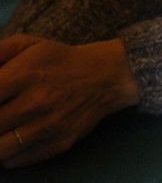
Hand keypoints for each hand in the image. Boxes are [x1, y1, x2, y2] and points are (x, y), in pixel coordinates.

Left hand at [0, 34, 139, 167]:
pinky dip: (9, 153)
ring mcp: (48, 127)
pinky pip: (16, 160)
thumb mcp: (29, 44)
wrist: (108, 76)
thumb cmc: (61, 60)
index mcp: (25, 74)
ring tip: (4, 127)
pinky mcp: (58, 144)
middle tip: (1, 112)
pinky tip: (15, 136)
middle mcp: (36, 102)